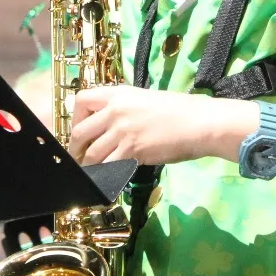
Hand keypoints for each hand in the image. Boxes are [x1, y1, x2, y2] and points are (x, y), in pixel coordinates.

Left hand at [68, 86, 248, 165]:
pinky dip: (105, 176)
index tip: (81, 130)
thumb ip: (124, 109)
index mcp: (118, 93)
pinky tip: (108, 181)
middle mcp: (115, 110)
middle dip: (76, 149)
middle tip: (80, 158)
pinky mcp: (132, 150)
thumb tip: (110, 126)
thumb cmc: (180, 110)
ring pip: (92, 154)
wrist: (200, 122)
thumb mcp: (145, 99)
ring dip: (90, 166)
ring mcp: (122, 131)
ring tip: (92, 173)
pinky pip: (109, 167)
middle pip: (80, 132)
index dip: (75, 118)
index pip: (81, 100)